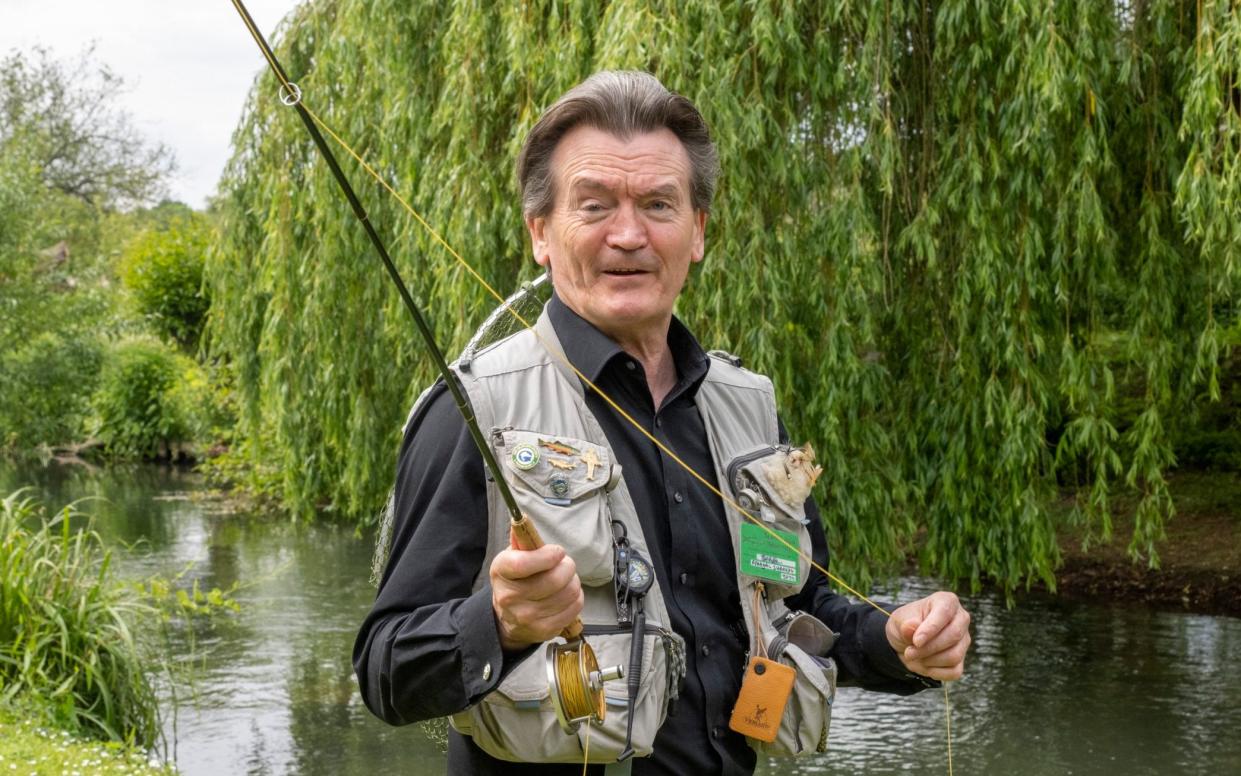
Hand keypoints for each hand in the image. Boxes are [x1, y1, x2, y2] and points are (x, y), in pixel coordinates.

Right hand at [489, 533, 583, 651]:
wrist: (507, 618)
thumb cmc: (515, 581)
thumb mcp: (512, 557)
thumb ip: (521, 540)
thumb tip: (522, 520)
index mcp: (501, 572)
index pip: (523, 564)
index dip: (547, 555)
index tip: (556, 552)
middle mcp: (510, 597)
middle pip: (554, 579)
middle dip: (567, 566)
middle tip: (564, 564)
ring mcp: (527, 616)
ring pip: (568, 592)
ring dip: (573, 582)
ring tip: (565, 580)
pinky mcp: (543, 630)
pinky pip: (574, 608)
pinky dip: (576, 598)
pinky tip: (566, 595)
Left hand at [885, 591, 970, 680]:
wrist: (906, 641)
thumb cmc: (906, 624)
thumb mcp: (899, 620)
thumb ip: (906, 623)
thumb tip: (912, 627)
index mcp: (947, 601)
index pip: (944, 613)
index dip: (931, 628)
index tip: (916, 641)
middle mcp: (961, 619)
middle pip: (953, 635)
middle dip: (928, 648)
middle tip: (909, 652)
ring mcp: (964, 640)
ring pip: (954, 656)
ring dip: (929, 661)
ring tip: (913, 656)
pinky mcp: (962, 659)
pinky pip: (954, 671)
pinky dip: (934, 672)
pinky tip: (923, 664)